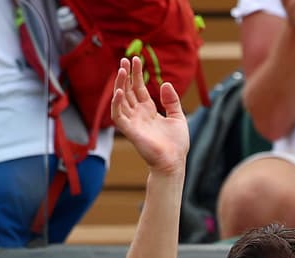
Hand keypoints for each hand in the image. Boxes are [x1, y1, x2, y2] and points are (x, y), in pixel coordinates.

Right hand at [110, 56, 188, 174]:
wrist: (174, 161)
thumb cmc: (177, 144)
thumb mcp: (178, 117)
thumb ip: (172, 101)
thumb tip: (165, 83)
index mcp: (149, 110)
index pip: (139, 88)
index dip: (136, 74)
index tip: (136, 58)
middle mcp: (138, 114)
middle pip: (128, 90)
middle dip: (126, 75)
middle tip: (125, 59)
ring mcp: (133, 122)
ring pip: (121, 100)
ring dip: (120, 85)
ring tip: (122, 70)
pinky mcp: (129, 131)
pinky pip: (118, 115)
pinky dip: (117, 104)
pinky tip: (120, 92)